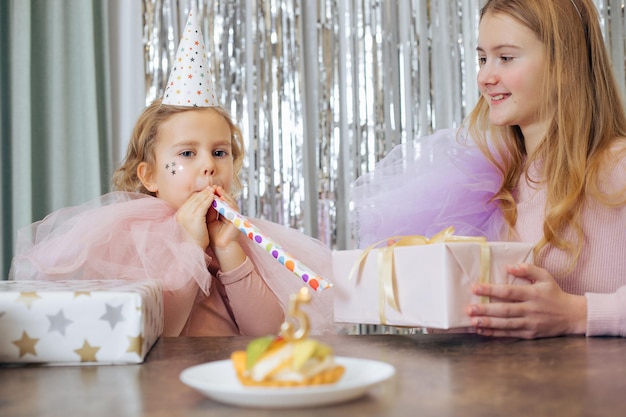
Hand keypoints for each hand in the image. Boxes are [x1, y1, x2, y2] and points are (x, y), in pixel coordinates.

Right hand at [175, 187, 214, 248]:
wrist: (193, 250)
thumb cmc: (194, 240)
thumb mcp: (192, 224)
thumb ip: (195, 214)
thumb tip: (204, 204)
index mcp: (179, 215)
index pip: (189, 201)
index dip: (198, 195)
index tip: (206, 191)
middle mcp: (181, 213)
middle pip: (193, 198)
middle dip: (203, 193)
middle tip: (211, 188)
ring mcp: (187, 215)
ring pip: (199, 200)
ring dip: (207, 194)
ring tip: (214, 191)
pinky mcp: (195, 217)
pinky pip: (203, 205)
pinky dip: (209, 200)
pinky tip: (214, 197)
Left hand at [206, 186, 246, 270]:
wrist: (220, 247)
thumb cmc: (213, 235)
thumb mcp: (208, 220)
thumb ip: (207, 210)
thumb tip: (202, 198)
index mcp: (223, 213)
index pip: (220, 201)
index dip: (214, 195)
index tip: (207, 189)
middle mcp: (230, 213)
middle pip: (226, 199)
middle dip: (219, 192)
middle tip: (213, 186)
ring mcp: (235, 216)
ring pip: (230, 202)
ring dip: (224, 195)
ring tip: (217, 189)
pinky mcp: (237, 219)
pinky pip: (233, 208)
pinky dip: (228, 202)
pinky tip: (222, 198)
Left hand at [466, 263, 586, 338]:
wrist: (573, 315)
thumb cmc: (555, 294)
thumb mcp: (545, 277)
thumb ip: (528, 269)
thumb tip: (508, 266)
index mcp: (533, 293)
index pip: (509, 291)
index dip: (491, 290)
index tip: (475, 288)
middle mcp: (531, 309)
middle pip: (505, 310)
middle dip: (485, 310)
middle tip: (469, 308)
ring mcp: (530, 323)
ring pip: (506, 324)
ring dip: (488, 323)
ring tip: (472, 321)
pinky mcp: (530, 334)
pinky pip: (510, 334)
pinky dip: (495, 333)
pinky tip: (482, 331)